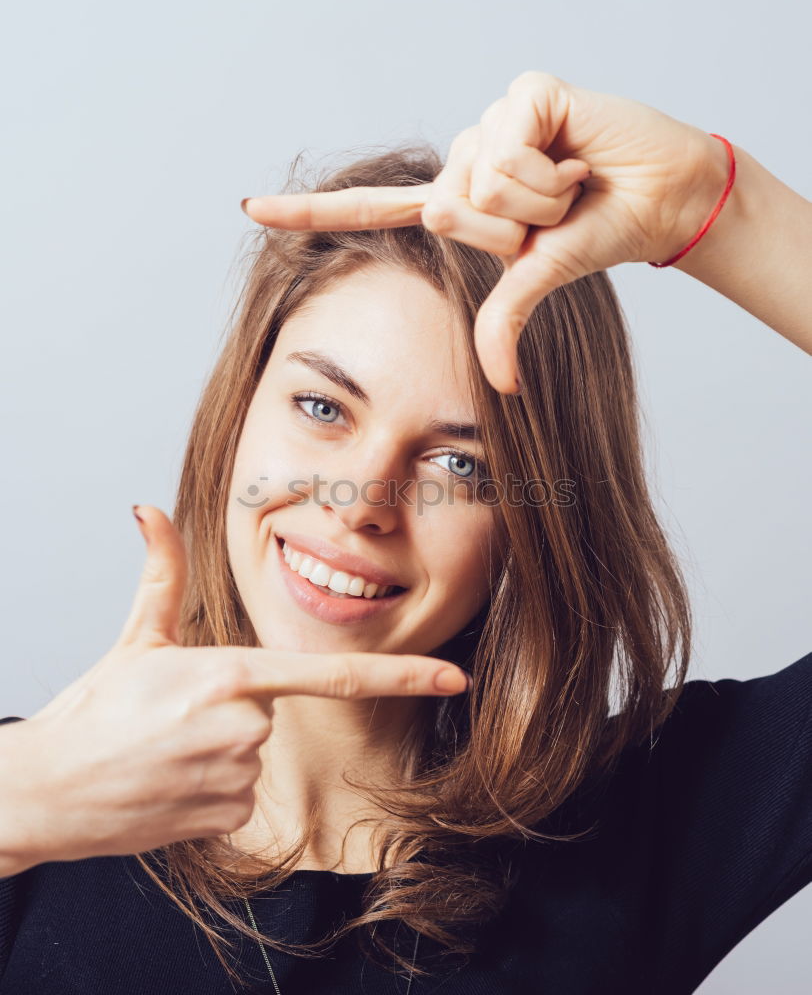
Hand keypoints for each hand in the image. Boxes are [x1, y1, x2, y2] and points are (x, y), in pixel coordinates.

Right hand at [16, 506, 469, 865]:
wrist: (45, 789)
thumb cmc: (93, 711)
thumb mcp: (137, 638)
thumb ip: (161, 572)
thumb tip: (149, 510)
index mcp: (232, 674)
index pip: (336, 675)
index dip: (404, 675)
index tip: (453, 678)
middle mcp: (245, 727)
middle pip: (274, 712)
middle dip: (237, 709)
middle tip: (176, 717)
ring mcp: (238, 778)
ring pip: (257, 756)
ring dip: (222, 750)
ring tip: (166, 749)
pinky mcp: (227, 819)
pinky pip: (241, 796)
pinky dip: (213, 788)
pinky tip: (170, 781)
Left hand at [242, 70, 729, 392]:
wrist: (664, 199)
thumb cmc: (599, 236)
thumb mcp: (540, 282)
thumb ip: (504, 318)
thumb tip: (501, 386)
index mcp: (457, 204)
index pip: (373, 211)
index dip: (313, 215)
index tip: (251, 210)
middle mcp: (464, 159)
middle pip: (445, 212)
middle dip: (511, 233)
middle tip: (555, 218)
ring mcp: (490, 122)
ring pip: (478, 184)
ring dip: (538, 205)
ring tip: (572, 188)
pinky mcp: (523, 93)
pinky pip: (512, 151)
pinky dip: (553, 176)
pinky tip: (580, 157)